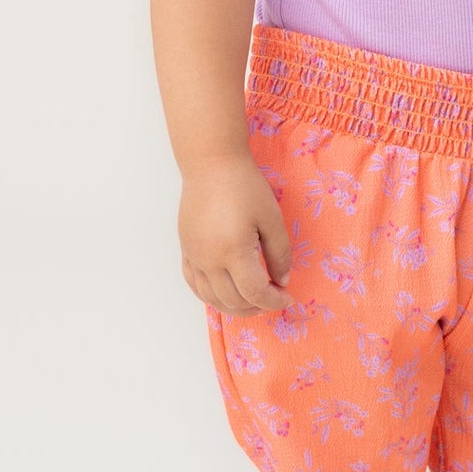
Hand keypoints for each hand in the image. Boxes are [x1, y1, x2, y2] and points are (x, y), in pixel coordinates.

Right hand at [178, 152, 294, 314]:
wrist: (211, 164)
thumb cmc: (245, 186)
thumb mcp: (272, 218)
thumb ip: (279, 254)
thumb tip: (282, 281)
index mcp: (233, 251)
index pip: (254, 293)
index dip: (274, 301)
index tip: (287, 297)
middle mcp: (209, 259)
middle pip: (232, 300)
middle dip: (257, 306)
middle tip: (274, 298)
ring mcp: (194, 256)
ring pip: (211, 298)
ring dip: (234, 307)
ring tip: (253, 301)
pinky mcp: (186, 250)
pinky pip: (194, 284)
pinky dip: (211, 296)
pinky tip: (226, 293)